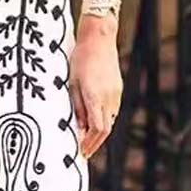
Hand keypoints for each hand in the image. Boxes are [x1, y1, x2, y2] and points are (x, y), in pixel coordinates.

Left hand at [70, 22, 122, 159]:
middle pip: (105, 129)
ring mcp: (116, 93)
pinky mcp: (118, 89)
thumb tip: (78, 128)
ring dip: (100, 132)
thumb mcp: (72, 84)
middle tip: (84, 152)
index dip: (90, 144)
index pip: (97, 130)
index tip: (81, 152)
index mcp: (95, 97)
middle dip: (95, 143)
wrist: (99, 38)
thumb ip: (76, 107)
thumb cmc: (80, 59)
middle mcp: (109, 98)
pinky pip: (112, 110)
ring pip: (110, 120)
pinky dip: (104, 120)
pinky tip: (94, 121)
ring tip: (87, 140)